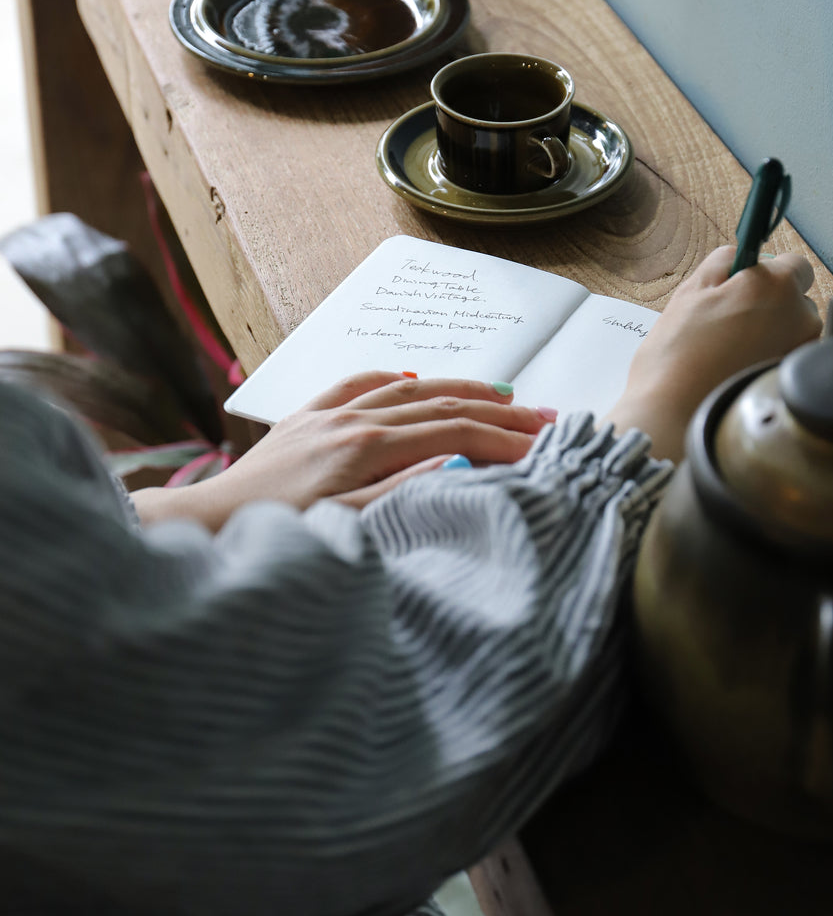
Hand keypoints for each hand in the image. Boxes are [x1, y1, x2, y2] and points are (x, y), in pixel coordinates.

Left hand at [135, 373, 550, 530]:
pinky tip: (414, 377)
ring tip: (503, 394)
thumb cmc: (273, 537)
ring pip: (409, 388)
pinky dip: (394, 377)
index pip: (454, 434)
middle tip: (545, 418)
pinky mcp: (305, 418)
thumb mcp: (344, 527)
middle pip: (442, 404)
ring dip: (461, 389)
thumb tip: (457, 464)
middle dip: (499, 410)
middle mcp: (350, 421)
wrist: (203, 525)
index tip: (543, 448)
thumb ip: (403, 493)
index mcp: (364, 450)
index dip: (504, 440)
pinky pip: (358, 383)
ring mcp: (327, 414)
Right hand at [603, 246, 820, 460]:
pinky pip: (787, 356)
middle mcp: (801, 318)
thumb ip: (723, 261)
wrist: (676, 413)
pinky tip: (738, 368)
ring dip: (771, 332)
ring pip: (793, 330)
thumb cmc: (678, 353)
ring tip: (731, 349)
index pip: (796, 263)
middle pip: (796, 299)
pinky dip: (770, 357)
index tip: (747, 283)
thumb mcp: (691, 291)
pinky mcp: (794, 381)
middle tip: (729, 319)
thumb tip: (741, 255)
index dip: (770, 271)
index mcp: (776, 287)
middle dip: (770, 303)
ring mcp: (802, 353)